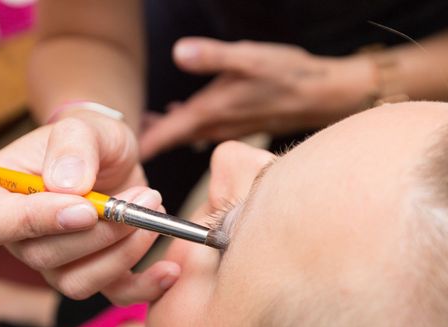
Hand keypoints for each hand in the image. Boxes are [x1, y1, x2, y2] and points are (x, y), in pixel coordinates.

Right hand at [0, 110, 180, 303]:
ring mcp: (56, 263)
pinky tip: (169, 270)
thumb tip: (67, 186)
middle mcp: (20, 238)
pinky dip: (144, 287)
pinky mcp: (94, 273)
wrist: (112, 155)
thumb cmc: (88, 139)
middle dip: (101, 231)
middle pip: (44, 257)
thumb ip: (72, 147)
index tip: (84, 207)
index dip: (29, 224)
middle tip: (143, 196)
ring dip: (124, 250)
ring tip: (154, 207)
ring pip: (79, 282)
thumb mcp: (83, 127)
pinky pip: (113, 295)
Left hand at [140, 37, 376, 159]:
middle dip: (153, 136)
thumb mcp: (249, 58)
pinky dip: (191, 124)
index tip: (125, 152)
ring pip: (191, 133)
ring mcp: (229, 127)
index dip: (147, 141)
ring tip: (150, 122)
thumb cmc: (287, 75)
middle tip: (129, 136)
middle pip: (176, 136)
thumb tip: (179, 52)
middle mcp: (218, 125)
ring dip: (171, 129)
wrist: (321, 95)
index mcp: (213, 111)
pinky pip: (206, 129)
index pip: (170, 132)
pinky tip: (188, 113)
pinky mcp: (240, 123)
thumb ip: (213, 56)